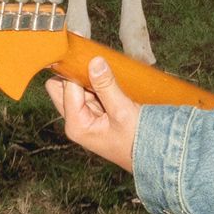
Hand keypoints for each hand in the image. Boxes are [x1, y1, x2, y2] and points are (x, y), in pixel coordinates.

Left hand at [45, 56, 139, 173]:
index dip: (77, 71)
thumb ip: (107, 86)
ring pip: (74, 87)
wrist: (152, 157)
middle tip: (96, 64)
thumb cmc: (136, 142)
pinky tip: (109, 79)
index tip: (90, 56)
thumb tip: (95, 61)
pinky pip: (87, 91)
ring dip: (87, 78)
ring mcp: (83, 117)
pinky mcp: (94, 113)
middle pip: (60, 87)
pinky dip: (96, 83)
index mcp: (76, 125)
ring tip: (107, 73)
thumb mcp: (123, 111)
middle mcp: (75, 121)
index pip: (66, 87)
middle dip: (75, 74)